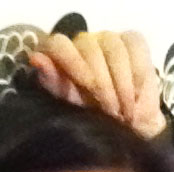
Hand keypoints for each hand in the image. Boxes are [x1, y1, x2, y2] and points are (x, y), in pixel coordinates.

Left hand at [28, 31, 166, 138]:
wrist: (129, 130)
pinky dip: (137, 75)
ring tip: (125, 111)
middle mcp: (84, 43)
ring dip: (122, 85)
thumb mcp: (72, 108)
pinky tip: (136, 96)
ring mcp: (109, 39)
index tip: (87, 87)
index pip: (59, 44)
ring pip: (114, 49)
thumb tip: (36, 59)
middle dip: (102, 84)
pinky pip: (135, 49)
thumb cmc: (96, 120)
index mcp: (63, 57)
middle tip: (110, 113)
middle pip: (89, 48)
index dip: (73, 62)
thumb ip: (54, 83)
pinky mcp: (133, 41)